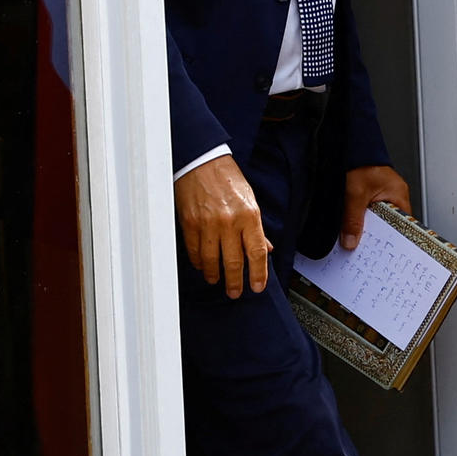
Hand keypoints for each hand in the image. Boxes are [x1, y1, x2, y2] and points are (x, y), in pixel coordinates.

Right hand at [177, 155, 272, 297]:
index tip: (258, 286)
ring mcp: (208, 225)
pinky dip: (199, 263)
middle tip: (235, 292)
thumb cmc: (227, 179)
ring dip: (215, 275)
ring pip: (212, 261)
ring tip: (217, 280)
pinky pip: (195, 252)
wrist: (202, 163)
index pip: (257, 252)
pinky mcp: (190, 225)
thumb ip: (257, 227)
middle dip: (235, 282)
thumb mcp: (250, 200)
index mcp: (249, 215)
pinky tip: (203, 266)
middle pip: (234, 262)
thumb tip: (266, 249)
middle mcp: (230, 222)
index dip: (258, 274)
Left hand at [342, 163, 413, 250]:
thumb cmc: (359, 160)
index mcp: (398, 194)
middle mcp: (392, 196)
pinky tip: (349, 228)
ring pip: (375, 220)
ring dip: (365, 228)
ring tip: (355, 240)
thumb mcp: (354, 193)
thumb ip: (352, 219)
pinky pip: (366, 213)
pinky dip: (358, 220)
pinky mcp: (369, 195)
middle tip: (365, 249)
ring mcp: (381, 195)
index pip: (402, 224)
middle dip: (375, 236)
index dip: (393, 240)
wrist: (348, 144)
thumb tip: (351, 242)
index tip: (383, 253)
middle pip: (387, 225)